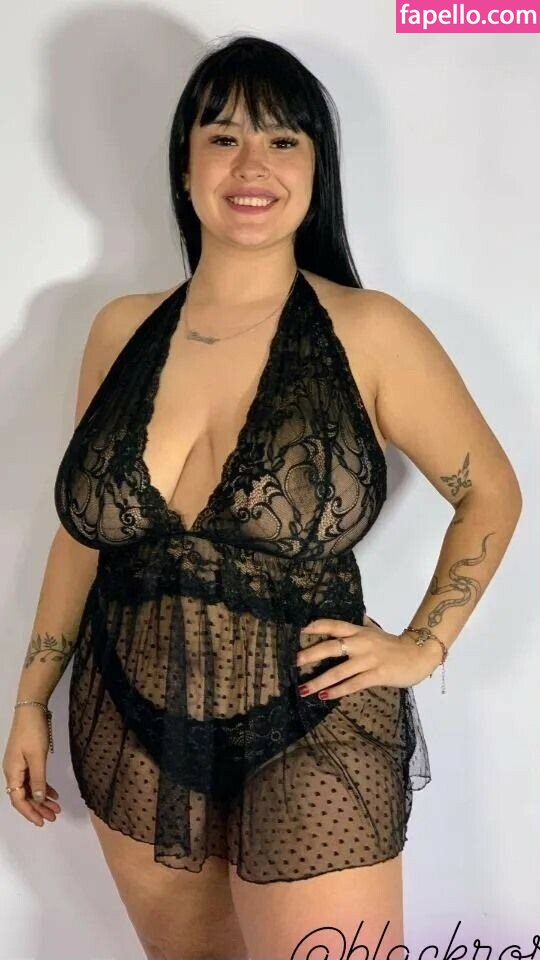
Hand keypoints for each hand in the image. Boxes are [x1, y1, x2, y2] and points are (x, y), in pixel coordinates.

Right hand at [2, 709, 61, 826]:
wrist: (31, 710)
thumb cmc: (33, 732)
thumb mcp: (38, 758)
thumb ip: (38, 780)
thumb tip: (38, 800)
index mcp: (12, 773)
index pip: (18, 800)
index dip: (29, 813)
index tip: (41, 822)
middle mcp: (13, 772)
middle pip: (24, 796)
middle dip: (38, 808)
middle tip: (53, 817)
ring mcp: (19, 765)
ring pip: (30, 788)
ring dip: (42, 799)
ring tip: (56, 808)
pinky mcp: (26, 759)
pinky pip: (33, 779)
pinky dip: (42, 787)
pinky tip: (53, 793)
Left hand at [295, 615, 440, 699]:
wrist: (419, 654)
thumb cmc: (393, 646)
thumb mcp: (373, 633)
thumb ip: (358, 631)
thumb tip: (341, 628)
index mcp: (359, 631)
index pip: (334, 625)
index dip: (317, 626)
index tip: (300, 630)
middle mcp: (362, 643)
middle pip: (332, 646)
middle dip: (312, 654)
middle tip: (294, 661)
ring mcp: (369, 659)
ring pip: (339, 670)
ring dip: (319, 680)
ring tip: (303, 689)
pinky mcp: (377, 674)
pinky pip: (353, 684)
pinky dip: (338, 690)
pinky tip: (325, 696)